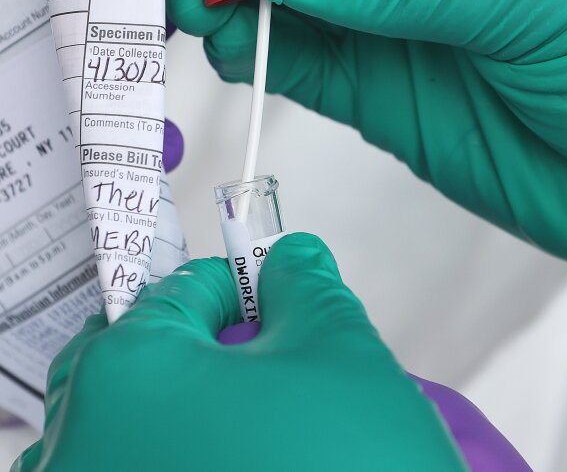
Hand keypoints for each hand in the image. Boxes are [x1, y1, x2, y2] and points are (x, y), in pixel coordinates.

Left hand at [14, 234, 467, 471]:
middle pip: (142, 367)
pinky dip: (184, 464)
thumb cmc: (344, 467)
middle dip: (210, 354)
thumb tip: (294, 257)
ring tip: (267, 428)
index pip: (180, 295)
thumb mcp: (341, 356)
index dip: (242, 285)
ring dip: (191, 419)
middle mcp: (80, 448)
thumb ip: (310, 289)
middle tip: (275, 362)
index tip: (280, 293)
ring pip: (135, 435)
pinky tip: (245, 465)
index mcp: (125, 375)